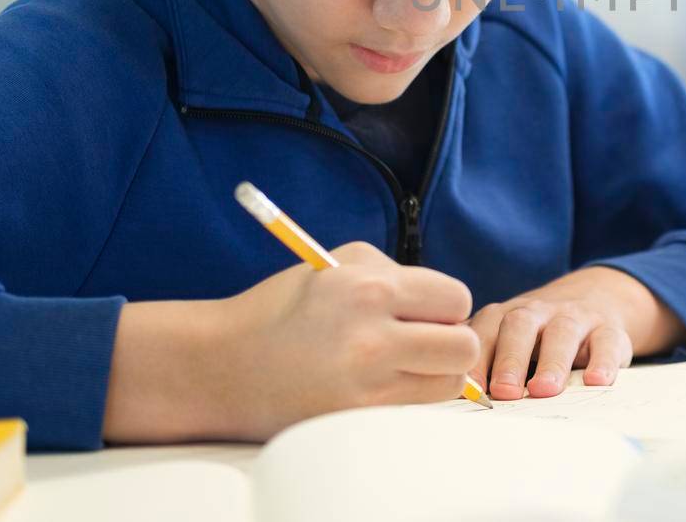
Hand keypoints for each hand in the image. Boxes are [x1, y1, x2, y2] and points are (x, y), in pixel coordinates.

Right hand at [104, 241, 479, 442]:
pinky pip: (414, 408)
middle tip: (421, 340)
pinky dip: (408, 397)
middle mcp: (372, 336)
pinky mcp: (355, 419)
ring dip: (433, 373)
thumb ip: (395, 273)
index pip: (455, 299)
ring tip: (400, 364)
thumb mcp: (337, 266)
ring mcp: (365, 384)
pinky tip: (377, 384)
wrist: (222, 365)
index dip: (445, 305)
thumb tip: (444, 303)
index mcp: (369, 288)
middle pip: (463, 346)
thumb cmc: (282, 309)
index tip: (427, 311)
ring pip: (447, 384)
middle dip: (449, 340)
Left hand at [468, 266, 685, 400]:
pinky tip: (596, 382)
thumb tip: (452, 397)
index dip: (476, 360)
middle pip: (520, 326)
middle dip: (510, 359)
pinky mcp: (608, 330)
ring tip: (544, 390)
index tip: (469, 391)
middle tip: (504, 392)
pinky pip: (606, 342)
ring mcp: (574, 318)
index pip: (485, 332)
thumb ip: (483, 363)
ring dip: (552, 363)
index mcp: (506, 316)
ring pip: (562, 333)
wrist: (595, 298)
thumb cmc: (538, 335)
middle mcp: (538, 312)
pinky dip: (603, 362)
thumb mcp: (508, 340)